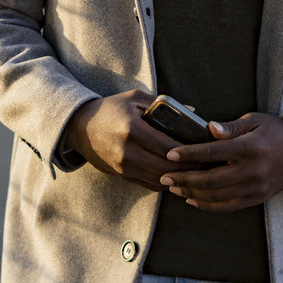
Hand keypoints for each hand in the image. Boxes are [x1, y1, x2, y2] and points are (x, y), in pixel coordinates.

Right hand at [65, 89, 190, 191]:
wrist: (80, 127)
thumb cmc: (111, 108)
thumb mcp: (135, 98)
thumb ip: (163, 104)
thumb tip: (193, 110)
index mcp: (132, 128)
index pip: (168, 146)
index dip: (188, 151)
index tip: (202, 149)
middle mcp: (127, 151)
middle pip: (166, 166)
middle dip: (187, 167)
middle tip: (203, 162)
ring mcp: (123, 166)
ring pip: (159, 179)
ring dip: (178, 177)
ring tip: (193, 170)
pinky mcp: (121, 175)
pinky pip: (148, 184)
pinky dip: (164, 182)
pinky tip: (175, 175)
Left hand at [159, 113, 282, 212]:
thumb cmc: (276, 131)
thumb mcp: (255, 121)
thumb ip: (230, 128)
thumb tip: (208, 128)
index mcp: (250, 148)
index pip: (213, 152)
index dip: (189, 154)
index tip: (170, 155)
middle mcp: (252, 170)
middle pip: (211, 179)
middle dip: (184, 179)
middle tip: (164, 177)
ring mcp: (255, 187)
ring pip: (217, 196)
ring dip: (192, 193)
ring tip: (174, 188)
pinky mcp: (257, 198)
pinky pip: (228, 206)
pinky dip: (207, 205)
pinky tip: (192, 199)